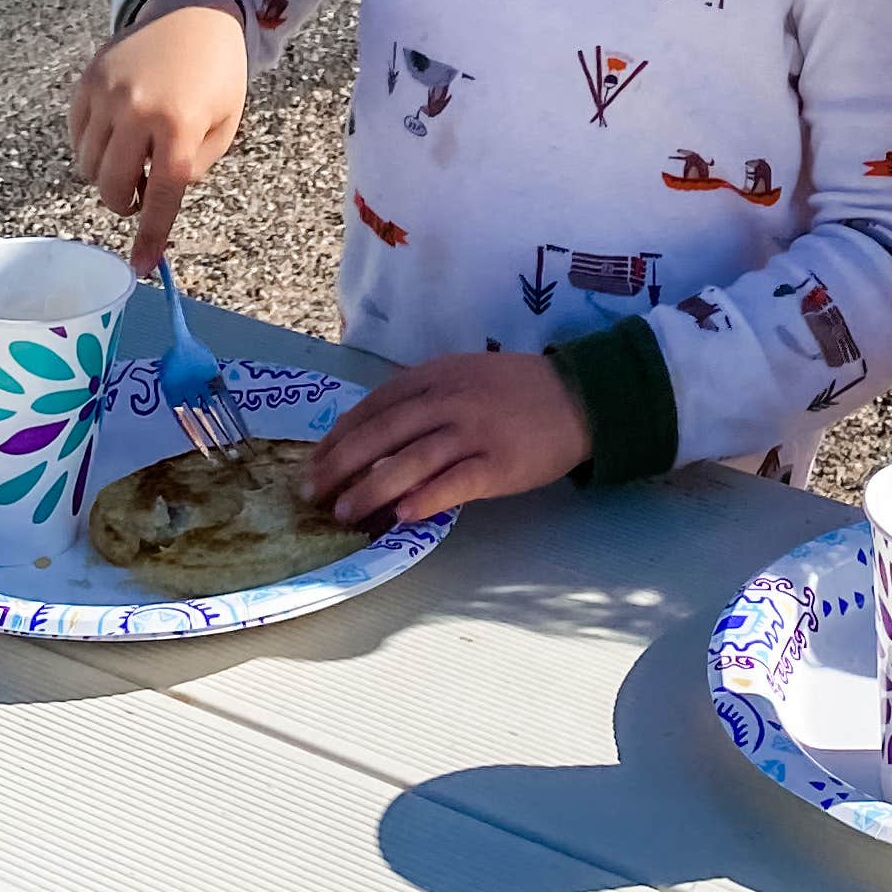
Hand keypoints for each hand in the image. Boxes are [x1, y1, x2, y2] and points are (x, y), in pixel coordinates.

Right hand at [66, 0, 248, 272]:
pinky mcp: (86, 81)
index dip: (151, 237)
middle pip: (114, 188)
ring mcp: (106, 93)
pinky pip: (76, 138)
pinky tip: (118, 131)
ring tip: (134, 153)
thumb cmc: (217, 74)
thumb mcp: (223, 124)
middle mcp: (137, 109)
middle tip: (143, 190)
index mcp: (180, 123)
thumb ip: (192, 167)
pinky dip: (92, 147)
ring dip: (108, 175)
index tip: (141, 267)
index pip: (161, 196)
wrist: (193, 11)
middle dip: (126, 203)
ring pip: (89, 167)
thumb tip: (153, 202)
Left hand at [305, 349, 587, 524]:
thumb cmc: (515, 390)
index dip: (340, 436)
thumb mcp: (464, 375)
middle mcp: (449, 399)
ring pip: (411, 460)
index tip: (314, 463)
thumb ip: (423, 395)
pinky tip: (401, 517)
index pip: (375, 406)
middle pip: (384, 432)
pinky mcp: (498, 463)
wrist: (579, 395)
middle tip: (312, 493)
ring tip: (344, 513)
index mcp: (436, 375)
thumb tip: (373, 433)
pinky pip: (455, 482)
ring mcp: (474, 431)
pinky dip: (426, 498)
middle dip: (342, 464)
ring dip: (372, 488)